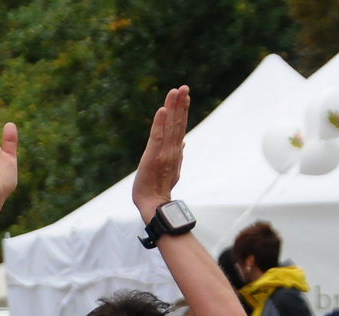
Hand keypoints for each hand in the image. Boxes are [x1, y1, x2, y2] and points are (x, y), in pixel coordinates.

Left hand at [131, 86, 189, 220]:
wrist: (153, 204)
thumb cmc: (159, 189)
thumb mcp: (172, 170)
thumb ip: (178, 154)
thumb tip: (184, 142)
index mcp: (174, 152)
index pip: (180, 127)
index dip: (183, 111)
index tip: (186, 96)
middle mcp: (172, 149)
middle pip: (177, 123)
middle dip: (181, 104)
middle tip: (184, 87)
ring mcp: (164, 152)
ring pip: (170, 126)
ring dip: (173, 108)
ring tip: (176, 91)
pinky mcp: (153, 156)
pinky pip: (157, 136)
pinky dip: (160, 123)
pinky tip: (163, 109)